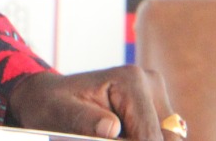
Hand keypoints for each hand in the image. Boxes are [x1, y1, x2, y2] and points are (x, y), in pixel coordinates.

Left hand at [7, 65, 180, 140]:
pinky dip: (140, 138)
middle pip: (164, 139)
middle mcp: (151, 85)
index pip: (149, 136)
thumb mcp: (61, 114)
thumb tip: (112, 128)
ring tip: (102, 134)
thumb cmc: (52, 104)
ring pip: (166, 139)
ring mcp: (157, 98)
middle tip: (99, 137)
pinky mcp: (157, 112)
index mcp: (131, 80)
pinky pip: (161, 138)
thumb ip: (86, 123)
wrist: (48, 98)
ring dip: (141, 140)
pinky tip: (116, 136)